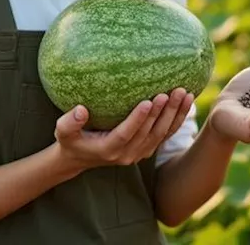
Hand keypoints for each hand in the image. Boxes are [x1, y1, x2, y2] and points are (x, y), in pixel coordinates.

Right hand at [52, 87, 194, 173]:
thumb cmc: (71, 140)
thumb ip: (69, 122)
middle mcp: (127, 155)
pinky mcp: (146, 149)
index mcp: (108, 149)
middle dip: (162, 113)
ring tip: (184, 93)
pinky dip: (177, 119)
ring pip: (161, 134)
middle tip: (172, 91)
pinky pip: (165, 134)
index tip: (148, 100)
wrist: (81, 158)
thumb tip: (79, 110)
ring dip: (175, 114)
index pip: (127, 134)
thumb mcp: (63, 132)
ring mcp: (139, 153)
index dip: (138, 119)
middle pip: (149, 134)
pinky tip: (186, 100)